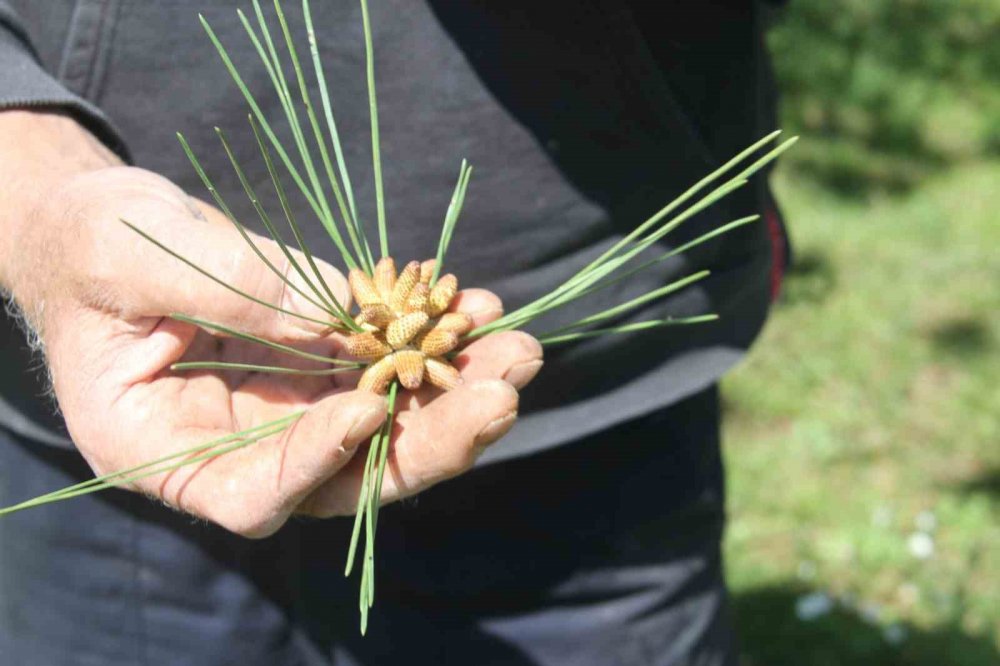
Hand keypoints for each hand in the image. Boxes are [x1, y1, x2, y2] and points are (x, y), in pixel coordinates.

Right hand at [0, 110, 542, 536]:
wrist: (110, 232)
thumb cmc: (92, 248)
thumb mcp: (133, 256)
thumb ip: (228, 291)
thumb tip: (336, 319)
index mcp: (166, 453)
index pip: (253, 493)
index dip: (313, 462)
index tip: (366, 412)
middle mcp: (243, 448)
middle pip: (348, 475)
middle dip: (430, 440)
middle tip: (501, 396)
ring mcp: (292, 411)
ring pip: (389, 428)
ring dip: (458, 394)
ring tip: (518, 352)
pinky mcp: (326, 368)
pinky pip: (390, 369)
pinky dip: (438, 342)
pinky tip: (479, 308)